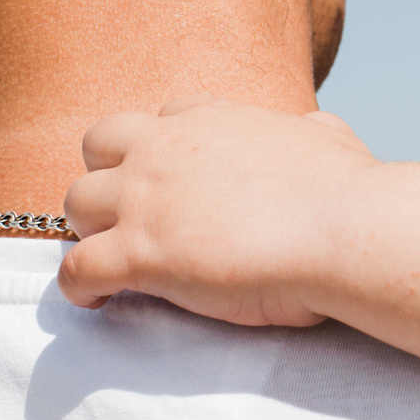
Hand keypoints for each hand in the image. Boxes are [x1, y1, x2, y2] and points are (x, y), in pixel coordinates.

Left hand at [58, 96, 384, 324]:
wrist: (342, 229)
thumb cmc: (344, 190)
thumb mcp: (328, 136)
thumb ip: (308, 129)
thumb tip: (315, 128)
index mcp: (210, 119)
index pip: (159, 120)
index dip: (160, 153)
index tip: (174, 185)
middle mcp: (165, 147)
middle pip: (99, 146)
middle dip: (108, 178)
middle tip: (133, 217)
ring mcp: (145, 198)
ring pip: (75, 203)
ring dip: (90, 231)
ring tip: (115, 261)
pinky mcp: (137, 252)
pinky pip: (75, 269)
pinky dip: (78, 287)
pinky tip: (99, 301)